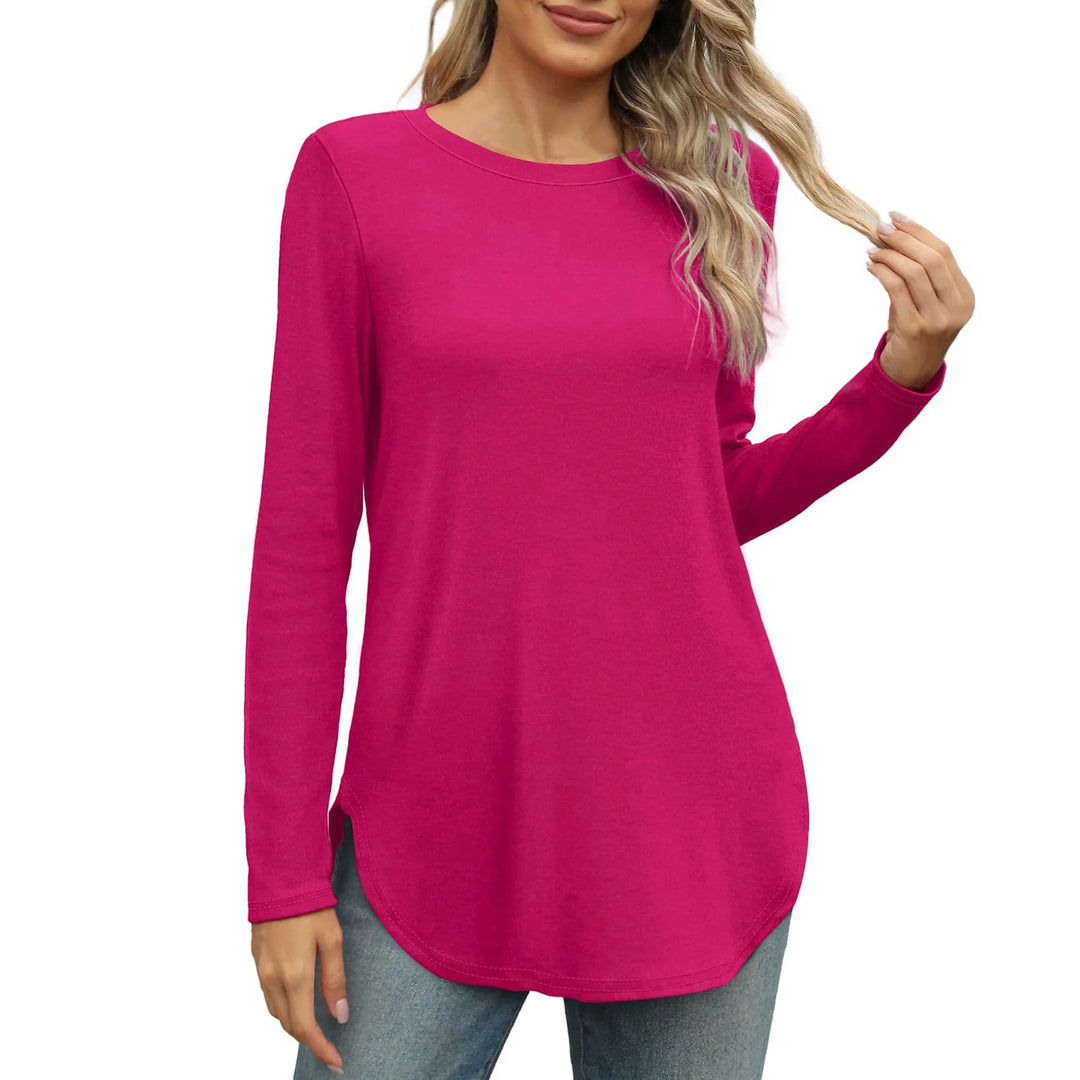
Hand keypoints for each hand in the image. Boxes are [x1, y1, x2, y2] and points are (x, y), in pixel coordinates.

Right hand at [251, 908, 348, 1074]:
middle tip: (329, 1047)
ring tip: (316, 1027)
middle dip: (308, 1039)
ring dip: (294, 1023)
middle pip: (287, 1024)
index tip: (336, 1062)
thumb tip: (339, 1016)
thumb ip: (335, 980)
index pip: (304, 1027)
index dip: (320, 1048)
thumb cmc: (311, 906)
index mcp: (293, 976)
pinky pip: (268, 994)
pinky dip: (283, 1006)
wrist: (281, 878)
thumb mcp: (332, 940)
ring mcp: (261, 969)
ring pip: (275, 1011)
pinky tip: (297, 1000)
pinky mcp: (256, 959)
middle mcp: (272, 978)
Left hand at [865, 211, 974, 390]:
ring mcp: (937, 319)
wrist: (909, 373)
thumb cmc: (915, 333)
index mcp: (965, 296)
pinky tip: (871, 266)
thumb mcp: (927, 302)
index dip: (919, 232)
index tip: (897, 217)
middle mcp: (956, 307)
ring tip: (872, 250)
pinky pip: (897, 290)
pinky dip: (882, 272)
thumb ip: (920, 274)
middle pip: (932, 259)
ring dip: (890, 255)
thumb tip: (894, 235)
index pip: (944, 253)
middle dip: (904, 239)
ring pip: (914, 272)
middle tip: (881, 228)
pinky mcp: (914, 328)